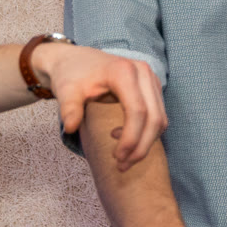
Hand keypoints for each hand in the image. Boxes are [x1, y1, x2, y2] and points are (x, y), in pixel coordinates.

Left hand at [33, 42, 165, 168]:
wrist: (75, 60)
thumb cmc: (71, 75)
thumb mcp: (66, 90)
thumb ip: (69, 108)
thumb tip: (69, 128)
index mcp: (124, 72)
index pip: (137, 111)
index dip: (131, 138)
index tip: (117, 158)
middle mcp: (143, 73)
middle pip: (154, 117)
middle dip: (141, 147)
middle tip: (122, 166)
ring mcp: (150, 79)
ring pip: (160, 119)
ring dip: (145, 143)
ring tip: (122, 158)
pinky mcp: (152, 87)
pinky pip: (157, 115)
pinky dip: (145, 133)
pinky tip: (121, 136)